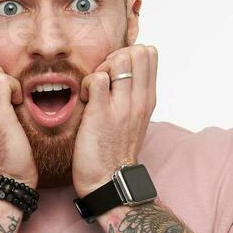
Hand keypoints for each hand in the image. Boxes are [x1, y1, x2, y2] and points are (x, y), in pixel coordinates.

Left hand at [72, 44, 157, 194]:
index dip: (127, 54)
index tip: (114, 72)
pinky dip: (85, 83)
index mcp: (148, 99)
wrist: (109, 181)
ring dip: (101, 68)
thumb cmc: (116, 149)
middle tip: (103, 78)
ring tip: (94, 89)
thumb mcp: (135, 118)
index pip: (149, 53)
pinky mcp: (100, 114)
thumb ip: (133, 94)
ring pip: (119, 60)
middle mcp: (139, 100)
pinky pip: (95, 78)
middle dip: (114, 57)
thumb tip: (124, 71)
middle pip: (135, 51)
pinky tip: (84, 98)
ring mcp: (121, 106)